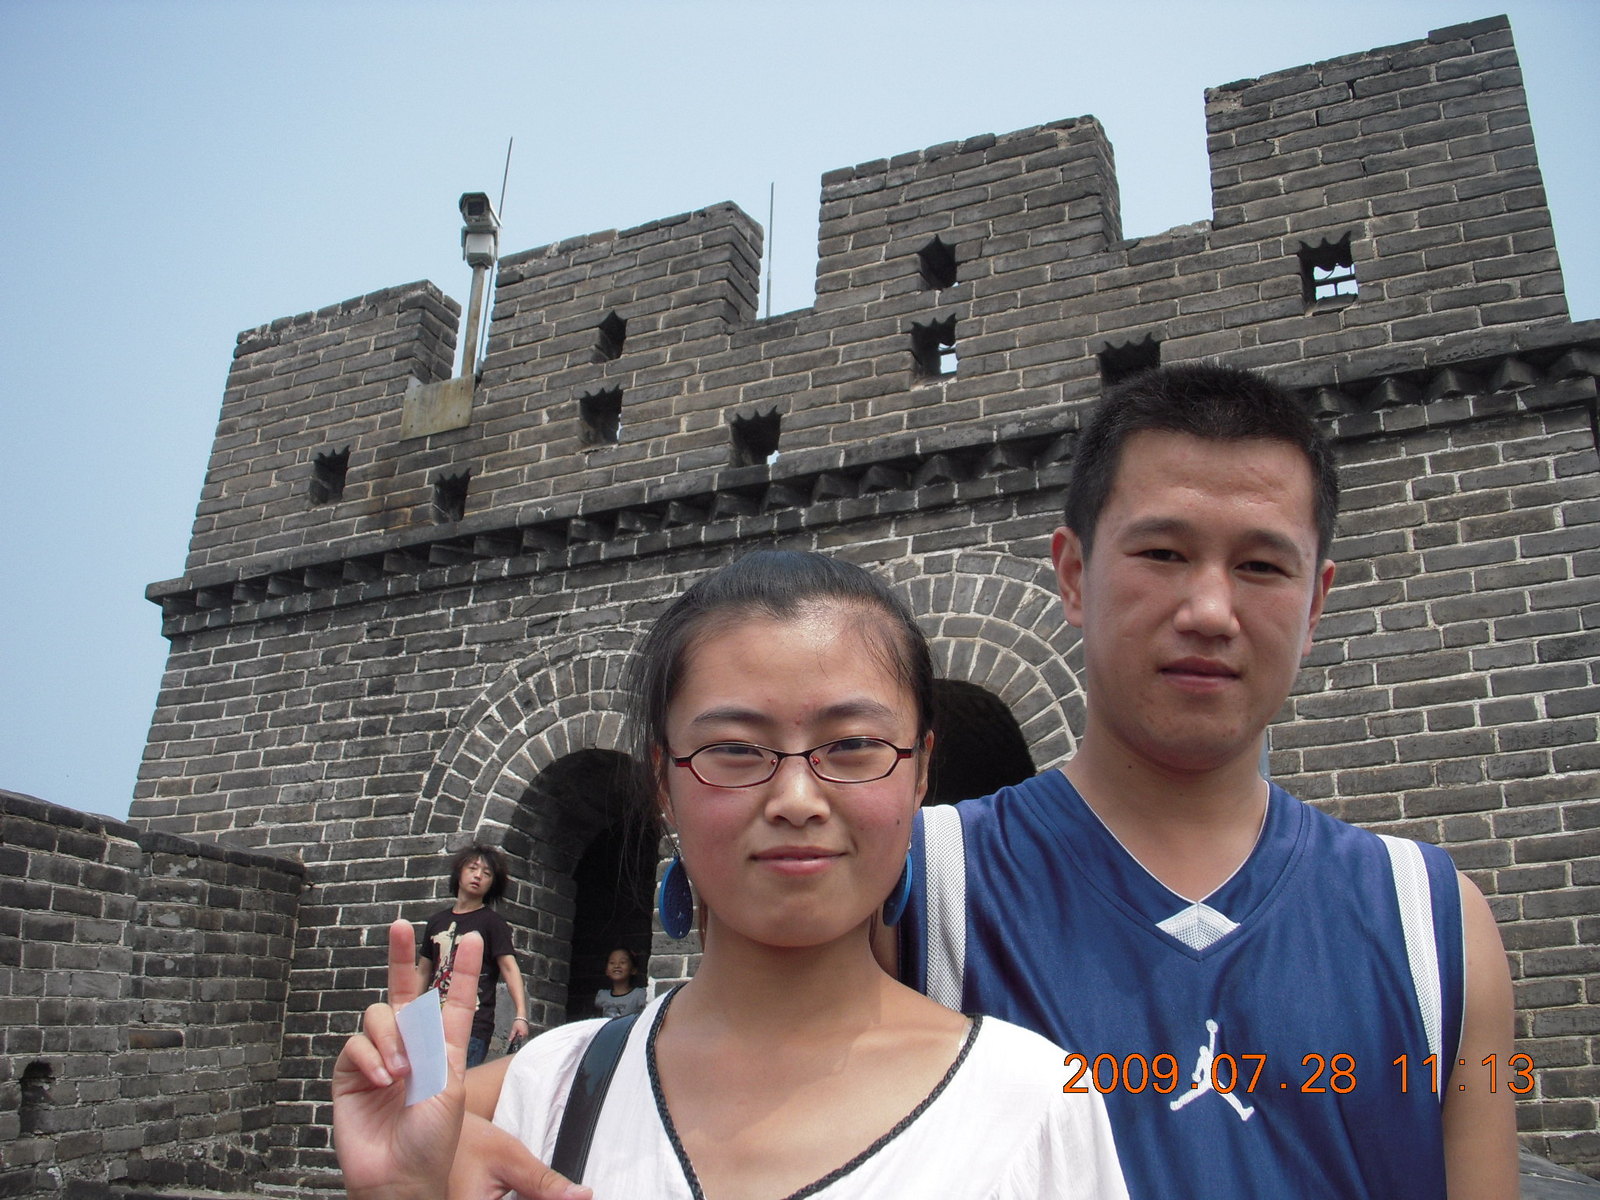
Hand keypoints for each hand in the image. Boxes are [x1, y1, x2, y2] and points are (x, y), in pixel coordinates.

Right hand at [331, 921, 592, 1199]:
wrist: (400, 1175)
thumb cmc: (432, 1138)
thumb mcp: (448, 1085)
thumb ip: (434, 1045)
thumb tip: (413, 1013)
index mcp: (442, 1046)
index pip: (452, 999)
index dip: (461, 969)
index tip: (472, 939)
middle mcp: (409, 1044)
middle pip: (403, 989)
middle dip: (400, 955)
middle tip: (398, 925)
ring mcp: (379, 1056)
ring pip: (378, 1015)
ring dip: (390, 1038)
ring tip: (400, 1072)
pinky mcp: (351, 1073)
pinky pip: (355, 1044)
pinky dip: (371, 1058)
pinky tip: (383, 1080)